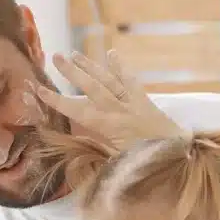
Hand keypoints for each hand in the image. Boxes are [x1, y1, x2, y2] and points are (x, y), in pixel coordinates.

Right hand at [25, 50, 186, 151]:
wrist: (181, 157)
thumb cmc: (148, 166)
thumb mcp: (119, 166)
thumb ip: (98, 157)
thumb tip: (76, 157)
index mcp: (111, 128)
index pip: (78, 111)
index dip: (57, 101)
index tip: (38, 90)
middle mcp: (121, 111)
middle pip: (93, 88)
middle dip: (73, 72)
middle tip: (55, 56)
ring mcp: (134, 104)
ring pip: (110, 80)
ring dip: (91, 66)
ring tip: (74, 53)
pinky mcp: (145, 101)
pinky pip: (130, 81)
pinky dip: (121, 67)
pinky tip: (112, 53)